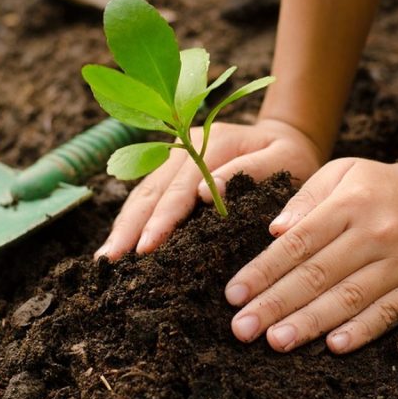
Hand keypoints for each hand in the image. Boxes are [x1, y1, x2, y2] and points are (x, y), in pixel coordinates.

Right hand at [95, 119, 323, 259]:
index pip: (181, 187)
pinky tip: (119, 242)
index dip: (162, 218)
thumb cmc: (291, 156)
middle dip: (130, 227)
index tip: (147, 247)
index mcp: (213, 142)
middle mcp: (185, 146)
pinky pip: (146, 194)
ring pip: (142, 192)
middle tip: (111, 261)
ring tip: (106, 258)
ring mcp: (175, 155)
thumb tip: (206, 193)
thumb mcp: (284, 160)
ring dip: (124, 225)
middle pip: (152, 190)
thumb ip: (250, 171)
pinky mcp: (172, 168)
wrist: (287, 137)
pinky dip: (131, 219)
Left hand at [224, 158, 397, 353]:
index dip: (263, 271)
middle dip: (275, 303)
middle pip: (317, 274)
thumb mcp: (341, 172)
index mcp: (348, 205)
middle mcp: (374, 233)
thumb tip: (274, 230)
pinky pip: (391, 311)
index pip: (298, 243)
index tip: (234, 294)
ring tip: (276, 340)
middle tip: (243, 329)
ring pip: (350, 297)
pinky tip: (335, 345)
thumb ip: (306, 199)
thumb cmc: (379, 186)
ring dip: (310, 322)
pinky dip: (364, 330)